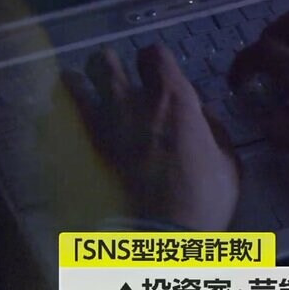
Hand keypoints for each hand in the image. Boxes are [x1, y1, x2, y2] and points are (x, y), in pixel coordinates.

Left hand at [61, 45, 237, 229]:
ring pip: (75, 83)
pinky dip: (62, 117)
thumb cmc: (205, 199)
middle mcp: (132, 102)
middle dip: (110, 65)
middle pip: (105, 60)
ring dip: (80, 85)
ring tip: (84, 93)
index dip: (156, 60)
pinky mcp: (81, 151)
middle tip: (117, 79)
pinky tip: (67, 125)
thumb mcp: (228, 163)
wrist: (164, 236)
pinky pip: (59, 120)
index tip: (159, 73)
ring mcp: (101, 125)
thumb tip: (204, 112)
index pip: (154, 53)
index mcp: (174, 99)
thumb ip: (215, 130)